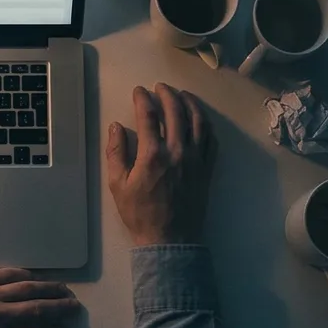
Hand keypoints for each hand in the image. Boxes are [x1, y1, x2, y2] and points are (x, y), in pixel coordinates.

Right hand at [105, 83, 216, 245]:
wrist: (170, 240)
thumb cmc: (140, 214)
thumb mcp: (117, 185)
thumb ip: (116, 152)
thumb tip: (116, 127)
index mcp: (152, 155)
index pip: (149, 116)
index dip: (143, 99)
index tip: (139, 91)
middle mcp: (177, 151)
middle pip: (176, 112)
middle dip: (167, 94)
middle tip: (160, 87)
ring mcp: (196, 159)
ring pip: (198, 122)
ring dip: (190, 103)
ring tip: (182, 94)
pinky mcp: (207, 169)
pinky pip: (211, 140)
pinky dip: (206, 124)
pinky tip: (200, 119)